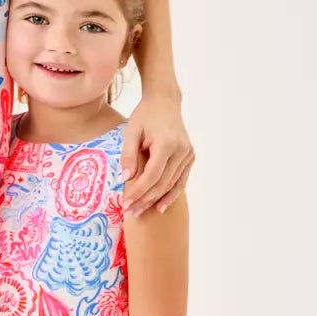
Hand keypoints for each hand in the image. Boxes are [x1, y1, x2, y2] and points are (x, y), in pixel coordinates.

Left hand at [121, 91, 192, 216]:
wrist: (165, 102)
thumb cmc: (145, 116)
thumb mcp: (131, 131)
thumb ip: (128, 155)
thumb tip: (126, 179)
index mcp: (167, 143)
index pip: (152, 175)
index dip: (138, 191)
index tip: (125, 203)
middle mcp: (181, 151)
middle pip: (162, 183)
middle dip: (145, 200)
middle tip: (130, 212)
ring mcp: (188, 155)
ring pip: (172, 185)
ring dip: (156, 200)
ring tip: (141, 212)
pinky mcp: (190, 157)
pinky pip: (180, 180)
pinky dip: (171, 194)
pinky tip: (160, 206)